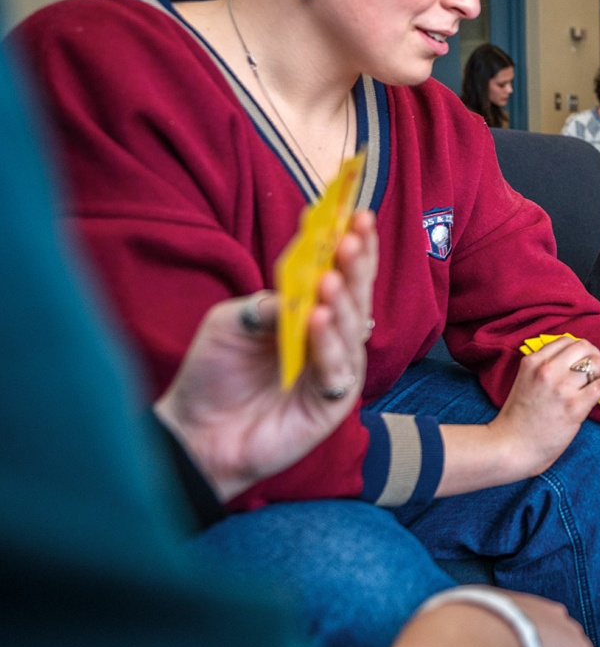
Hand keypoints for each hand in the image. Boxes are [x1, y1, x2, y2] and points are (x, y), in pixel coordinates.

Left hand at [153, 211, 377, 500]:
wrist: (195, 433)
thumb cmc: (213, 375)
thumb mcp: (230, 322)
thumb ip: (266, 303)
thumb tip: (299, 289)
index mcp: (309, 313)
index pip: (338, 273)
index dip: (351, 246)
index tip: (355, 213)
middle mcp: (329, 339)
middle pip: (353, 296)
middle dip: (356, 265)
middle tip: (353, 237)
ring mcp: (334, 371)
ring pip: (350, 329)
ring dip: (342, 301)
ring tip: (330, 277)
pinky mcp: (330, 404)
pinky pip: (336, 370)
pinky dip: (328, 344)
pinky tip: (317, 320)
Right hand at [486, 337, 599, 481]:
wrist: (511, 446)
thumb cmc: (517, 420)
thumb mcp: (523, 382)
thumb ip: (543, 370)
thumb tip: (573, 366)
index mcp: (532, 362)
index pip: (565, 341)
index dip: (580, 349)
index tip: (585, 359)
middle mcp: (547, 370)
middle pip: (584, 347)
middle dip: (596, 356)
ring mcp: (561, 387)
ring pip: (596, 364)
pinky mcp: (574, 406)